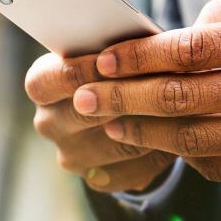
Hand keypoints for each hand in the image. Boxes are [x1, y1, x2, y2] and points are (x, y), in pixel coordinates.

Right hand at [26, 53, 175, 191]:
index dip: (79, 70)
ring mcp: (72, 155)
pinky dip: (157, 154)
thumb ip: (113, 45)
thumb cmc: (116, 63)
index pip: (46, 81)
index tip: (111, 59)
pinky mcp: (97, 180)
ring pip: (114, 144)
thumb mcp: (108, 48)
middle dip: (121, 97)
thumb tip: (134, 41)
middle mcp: (48, 123)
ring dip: (149, 125)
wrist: (125, 103)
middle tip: (155, 83)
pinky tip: (179, 134)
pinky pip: (131, 171)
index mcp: (41, 85)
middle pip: (80, 114)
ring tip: (179, 107)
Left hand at [73, 0, 220, 183]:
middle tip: (82, 97)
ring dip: (140, 133)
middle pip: (181, 98)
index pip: (190, 50)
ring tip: (106, 123)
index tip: (102, 61)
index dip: (138, 57)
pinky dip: (177, 152)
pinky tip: (152, 141)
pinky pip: (214, 164)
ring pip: (192, 138)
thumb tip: (168, 40)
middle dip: (122, 99)